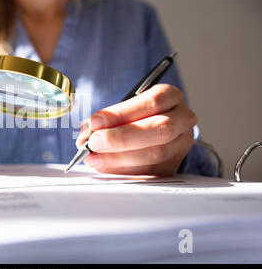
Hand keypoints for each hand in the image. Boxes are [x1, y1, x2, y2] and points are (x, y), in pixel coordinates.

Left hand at [76, 84, 196, 175]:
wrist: (147, 130)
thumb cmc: (133, 115)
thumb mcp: (121, 109)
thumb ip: (106, 120)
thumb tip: (87, 135)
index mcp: (170, 96)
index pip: (152, 102)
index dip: (122, 113)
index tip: (96, 121)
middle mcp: (182, 119)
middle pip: (160, 129)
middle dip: (122, 138)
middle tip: (94, 142)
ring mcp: (181, 145)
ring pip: (156, 153)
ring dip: (119, 157)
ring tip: (94, 157)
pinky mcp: (173, 166)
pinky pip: (149, 172)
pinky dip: (123, 170)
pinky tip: (105, 166)